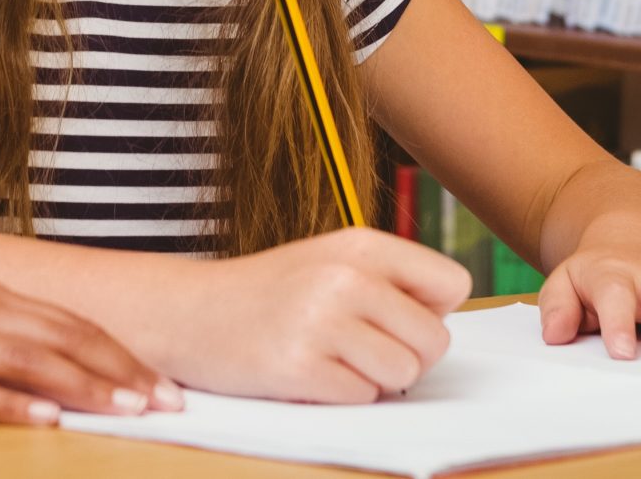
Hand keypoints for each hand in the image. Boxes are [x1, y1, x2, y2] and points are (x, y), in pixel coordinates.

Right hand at [0, 279, 180, 425]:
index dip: (120, 353)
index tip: (161, 383)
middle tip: (166, 402)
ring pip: (27, 362)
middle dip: (119, 372)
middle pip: (61, 339)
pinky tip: (44, 423)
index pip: (69, 324)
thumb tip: (61, 368)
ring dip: (82, 387)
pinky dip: (11, 406)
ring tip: (125, 410)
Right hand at [156, 228, 470, 402]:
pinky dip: (341, 395)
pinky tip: (309, 373)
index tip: (396, 316)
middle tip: (360, 346)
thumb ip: (391, 278)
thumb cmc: (269, 292)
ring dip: (375, 379)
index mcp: (361, 244)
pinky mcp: (298, 368)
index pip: (452, 283)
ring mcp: (320, 322)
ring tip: (334, 359)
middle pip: (434, 340)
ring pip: (404, 374)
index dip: (431, 310)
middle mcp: (345, 276)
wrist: (188, 312)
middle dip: (406, 355)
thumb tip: (448, 314)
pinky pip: (362, 398)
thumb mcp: (331, 260)